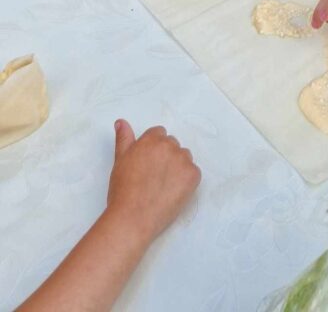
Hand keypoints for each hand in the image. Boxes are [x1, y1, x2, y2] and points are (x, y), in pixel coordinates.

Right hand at [106, 120, 200, 244]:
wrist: (133, 218)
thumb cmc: (123, 191)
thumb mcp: (120, 161)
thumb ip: (124, 139)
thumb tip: (122, 122)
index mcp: (151, 139)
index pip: (159, 134)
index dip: (153, 150)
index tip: (147, 165)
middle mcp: (169, 145)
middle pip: (173, 144)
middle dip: (166, 157)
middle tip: (153, 177)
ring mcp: (183, 160)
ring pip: (184, 157)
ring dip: (178, 166)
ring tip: (163, 186)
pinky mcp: (193, 175)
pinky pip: (194, 172)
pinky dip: (187, 180)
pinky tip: (173, 192)